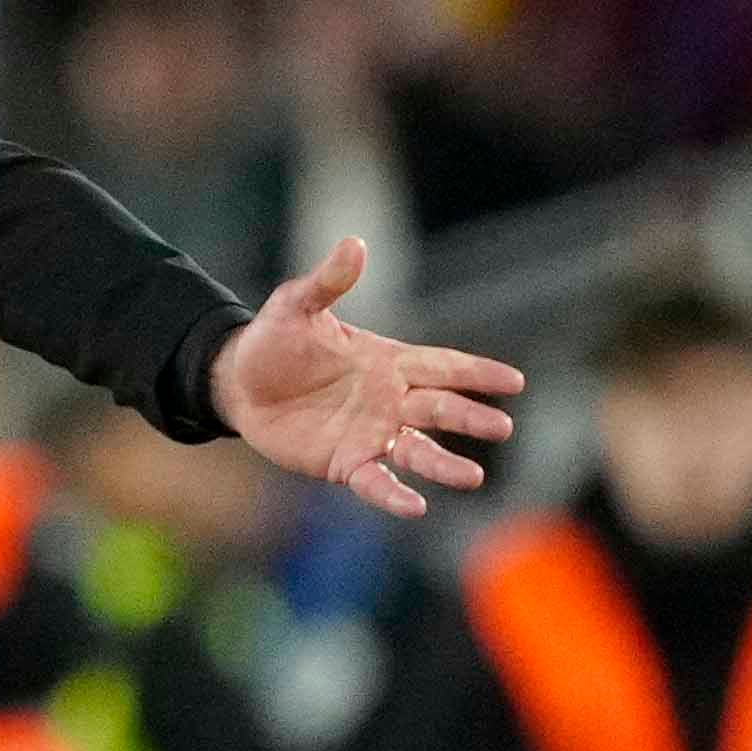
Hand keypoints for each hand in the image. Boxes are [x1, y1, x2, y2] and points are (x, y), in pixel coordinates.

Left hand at [205, 238, 524, 519]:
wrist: (236, 382)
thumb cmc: (274, 341)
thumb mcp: (296, 306)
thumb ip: (328, 282)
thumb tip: (355, 243)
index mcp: (388, 361)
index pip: (443, 366)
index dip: (478, 373)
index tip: (515, 382)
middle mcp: (389, 400)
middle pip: (438, 409)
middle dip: (469, 418)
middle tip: (502, 427)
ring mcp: (370, 434)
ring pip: (416, 450)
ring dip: (444, 464)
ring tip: (473, 477)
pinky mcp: (344, 463)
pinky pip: (375, 481)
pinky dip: (394, 494)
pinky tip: (416, 507)